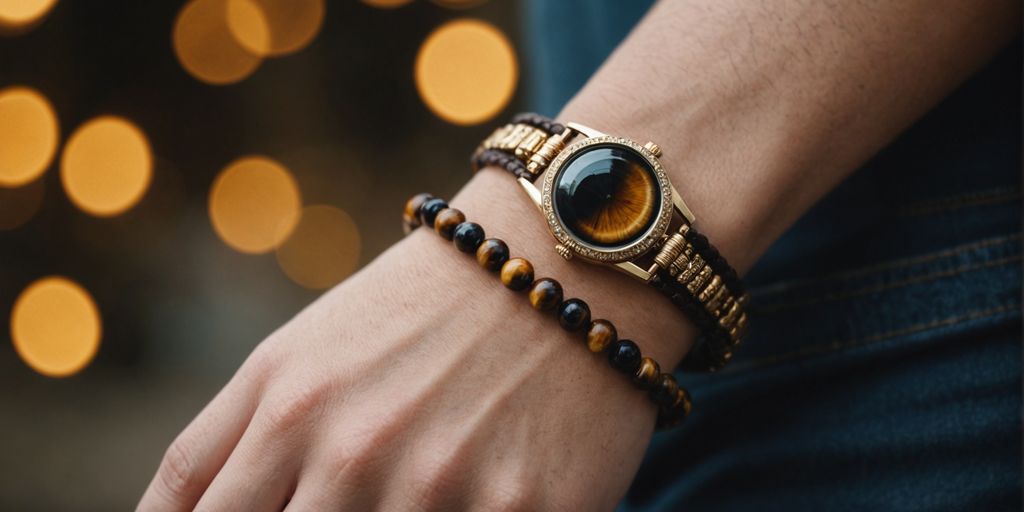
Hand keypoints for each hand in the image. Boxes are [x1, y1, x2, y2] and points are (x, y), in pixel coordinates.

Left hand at [137, 172, 683, 509]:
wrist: (558, 261)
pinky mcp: (524, 509)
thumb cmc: (416, 314)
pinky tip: (461, 497)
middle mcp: (356, 454)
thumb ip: (213, 450)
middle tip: (342, 497)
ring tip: (408, 484)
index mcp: (287, 412)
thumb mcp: (295, 359)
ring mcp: (441, 487)